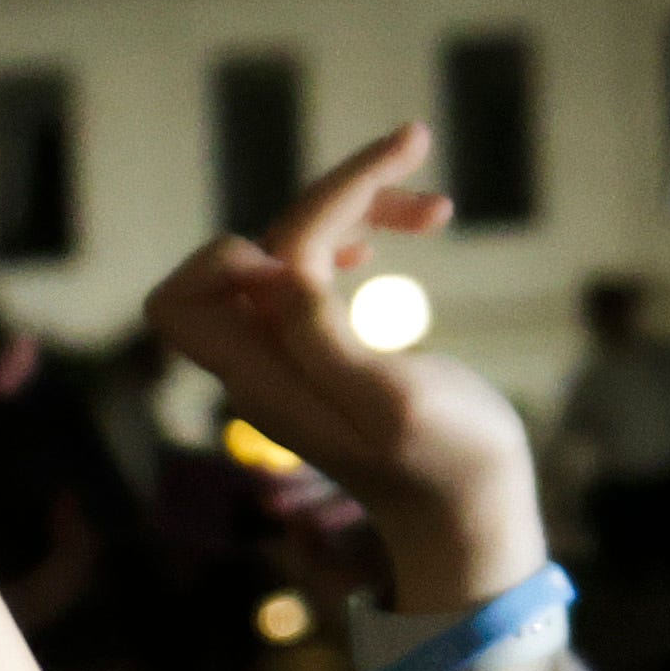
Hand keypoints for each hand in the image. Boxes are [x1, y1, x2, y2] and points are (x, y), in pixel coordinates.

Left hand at [143, 125, 540, 611]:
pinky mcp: (327, 347)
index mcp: (264, 377)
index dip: (252, 251)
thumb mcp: (398, 405)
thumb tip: (279, 274)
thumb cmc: (450, 464)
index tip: (338, 258)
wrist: (470, 514)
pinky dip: (363, 231)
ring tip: (436, 203)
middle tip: (416, 156)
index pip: (199, 286)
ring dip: (357, 205)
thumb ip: (327, 344)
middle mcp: (264, 360)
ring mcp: (293, 352)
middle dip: (332, 195)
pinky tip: (416, 227)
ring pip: (291, 245)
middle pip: (255, 246)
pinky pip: (318, 265)